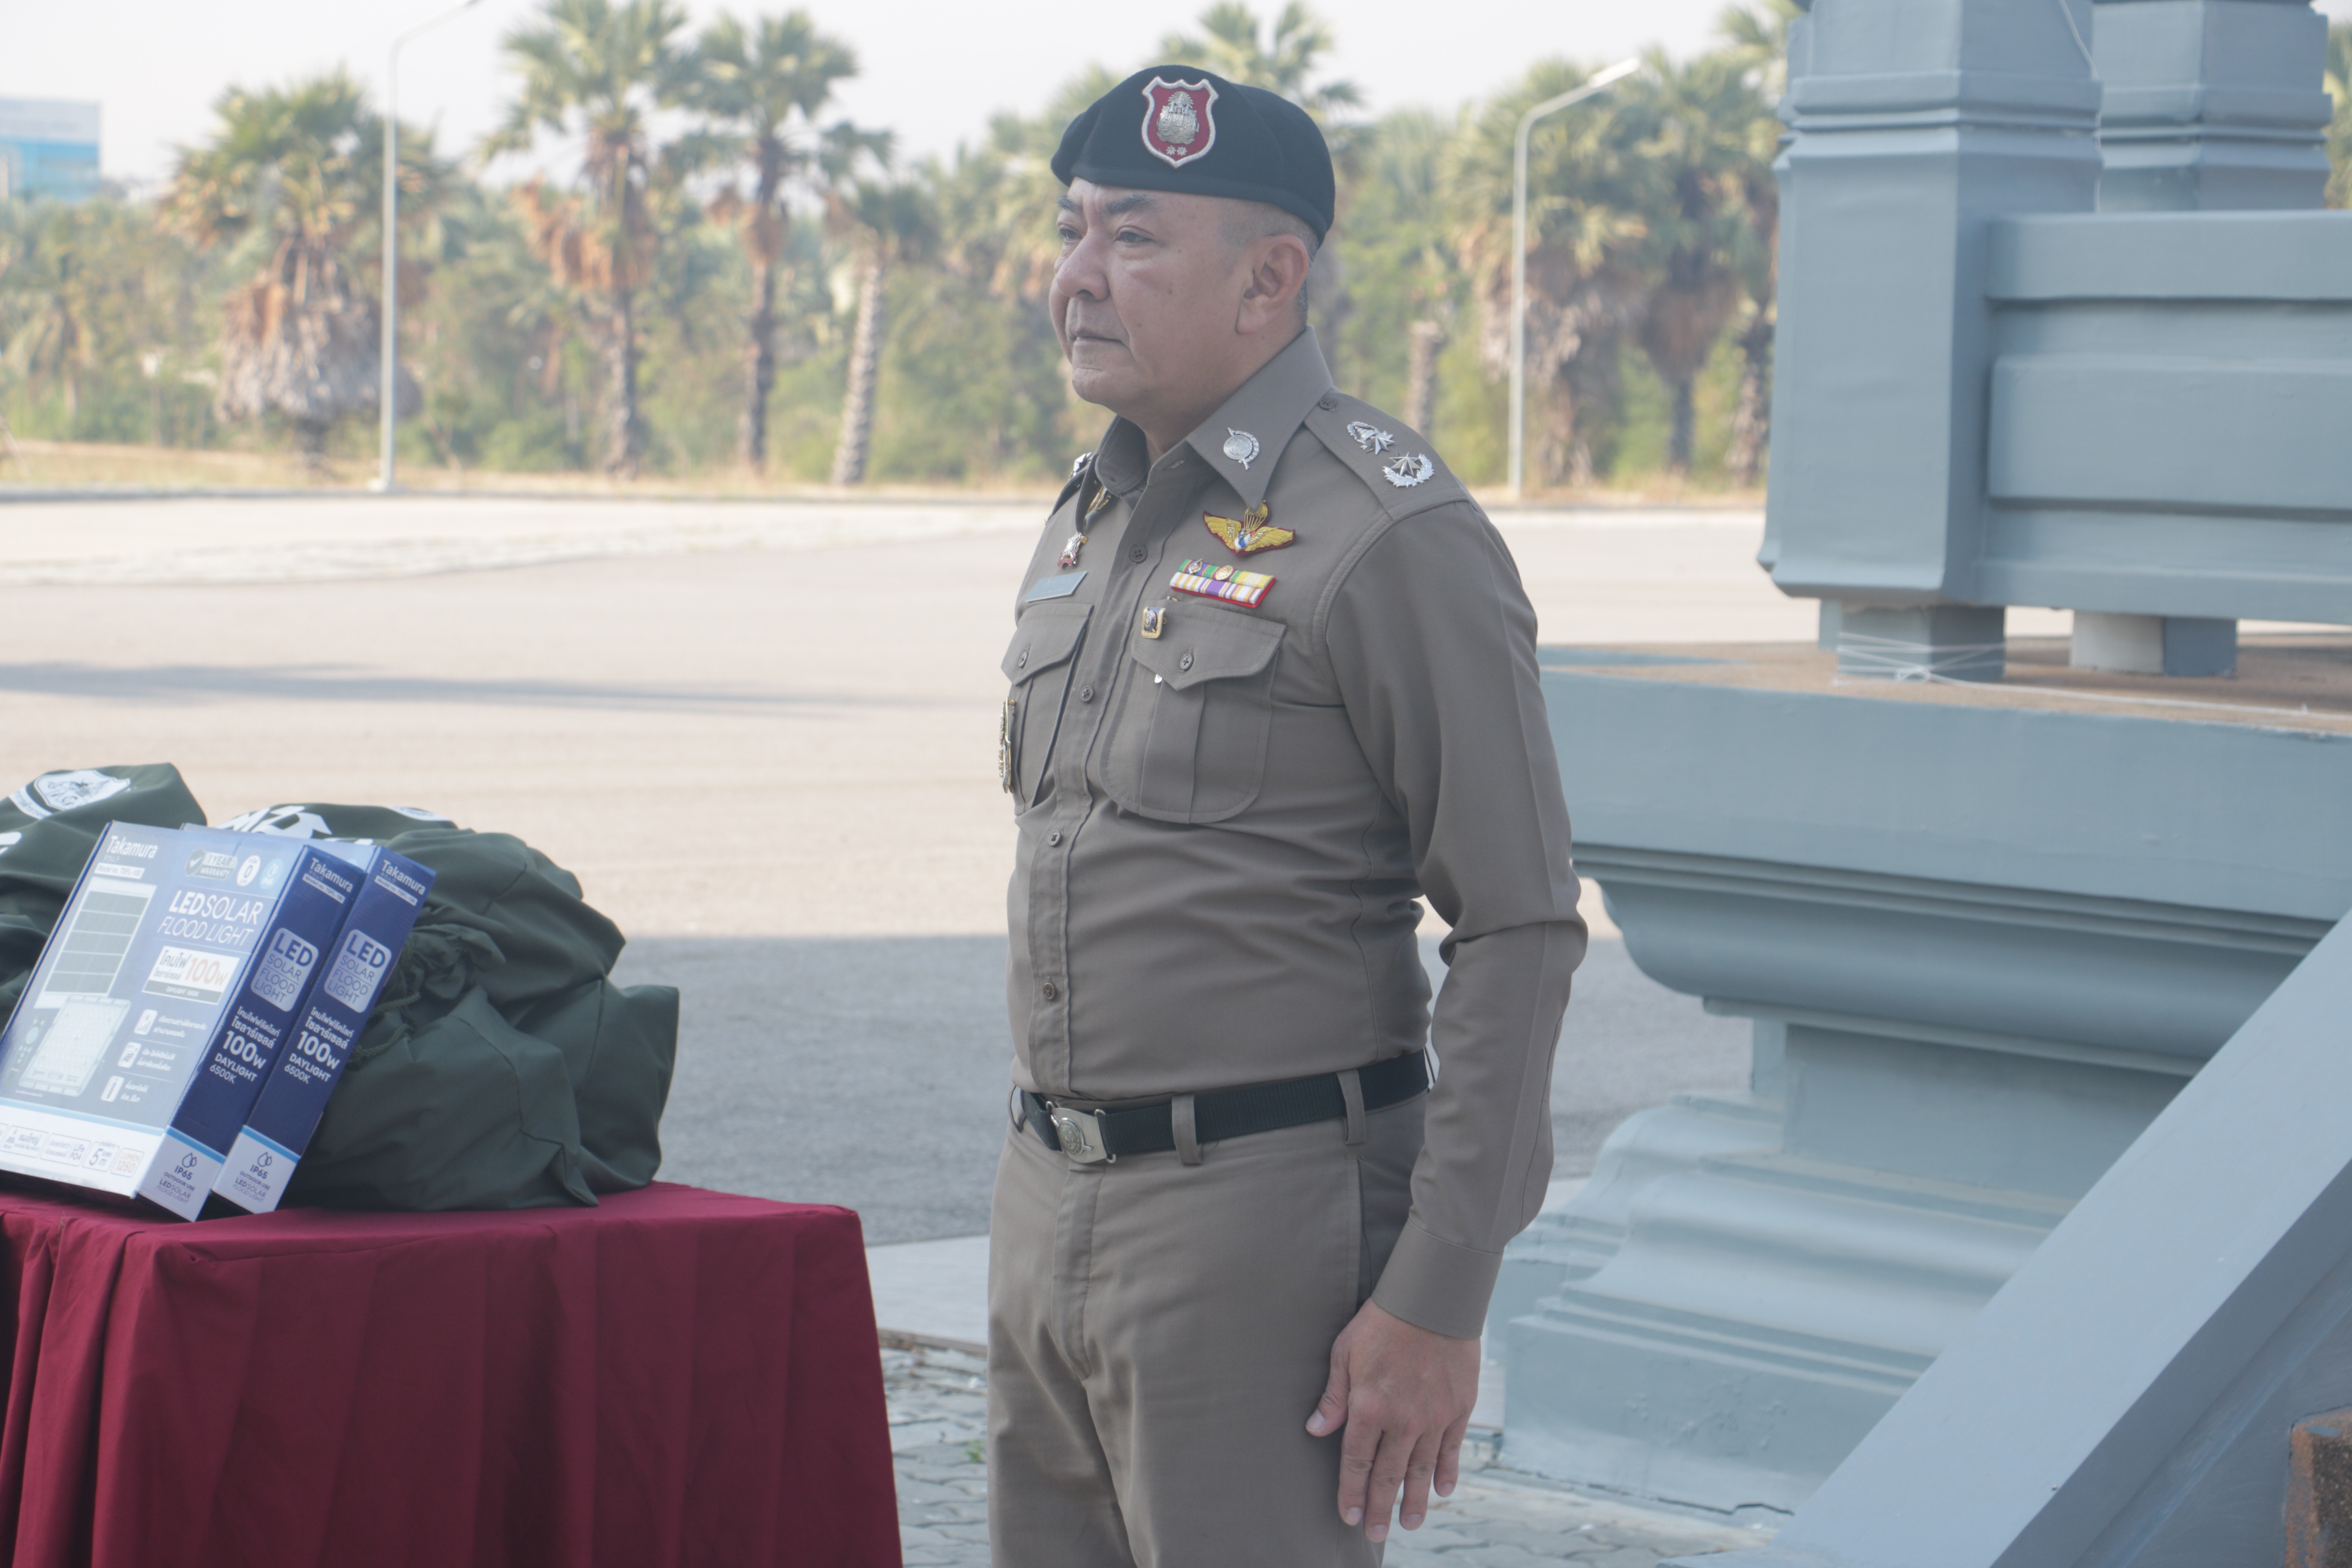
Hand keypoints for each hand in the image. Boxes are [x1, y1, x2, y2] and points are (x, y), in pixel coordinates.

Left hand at [1304, 1300, 1479, 1541]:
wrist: (1432, 1300)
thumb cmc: (1381, 1323)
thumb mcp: (1344, 1353)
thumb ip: (1333, 1397)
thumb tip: (1315, 1431)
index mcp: (1368, 1407)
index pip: (1355, 1462)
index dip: (1350, 1492)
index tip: (1346, 1515)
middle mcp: (1402, 1420)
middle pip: (1388, 1475)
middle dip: (1379, 1508)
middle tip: (1375, 1533)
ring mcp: (1434, 1417)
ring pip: (1421, 1470)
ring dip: (1414, 1500)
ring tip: (1409, 1524)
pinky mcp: (1459, 1409)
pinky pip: (1451, 1450)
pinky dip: (1446, 1473)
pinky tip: (1442, 1491)